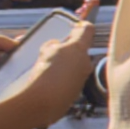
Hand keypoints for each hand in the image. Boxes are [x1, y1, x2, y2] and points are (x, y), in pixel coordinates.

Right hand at [11, 0, 101, 127]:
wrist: (41, 104)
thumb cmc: (44, 75)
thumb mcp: (45, 51)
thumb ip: (52, 45)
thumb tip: (54, 46)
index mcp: (79, 49)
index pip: (87, 29)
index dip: (82, 25)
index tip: (79, 24)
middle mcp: (85, 64)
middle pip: (80, 51)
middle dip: (68, 51)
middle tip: (52, 53)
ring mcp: (81, 80)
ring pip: (74, 68)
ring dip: (63, 68)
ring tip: (45, 72)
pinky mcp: (74, 94)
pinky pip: (68, 83)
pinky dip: (59, 83)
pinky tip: (46, 85)